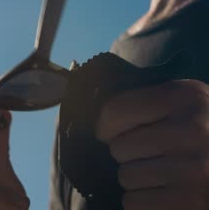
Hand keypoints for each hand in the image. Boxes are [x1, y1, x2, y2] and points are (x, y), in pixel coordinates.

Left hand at [96, 80, 208, 209]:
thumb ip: (149, 104)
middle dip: (129, 155)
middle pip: (118, 147)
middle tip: (155, 156)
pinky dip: (144, 203)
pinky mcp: (191, 203)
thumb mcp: (189, 105)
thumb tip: (97, 121)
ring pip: (125, 177)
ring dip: (138, 180)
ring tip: (166, 175)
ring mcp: (194, 169)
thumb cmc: (207, 135)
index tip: (112, 133)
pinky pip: (133, 203)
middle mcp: (193, 130)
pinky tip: (168, 194)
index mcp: (186, 97)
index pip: (113, 111)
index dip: (106, 127)